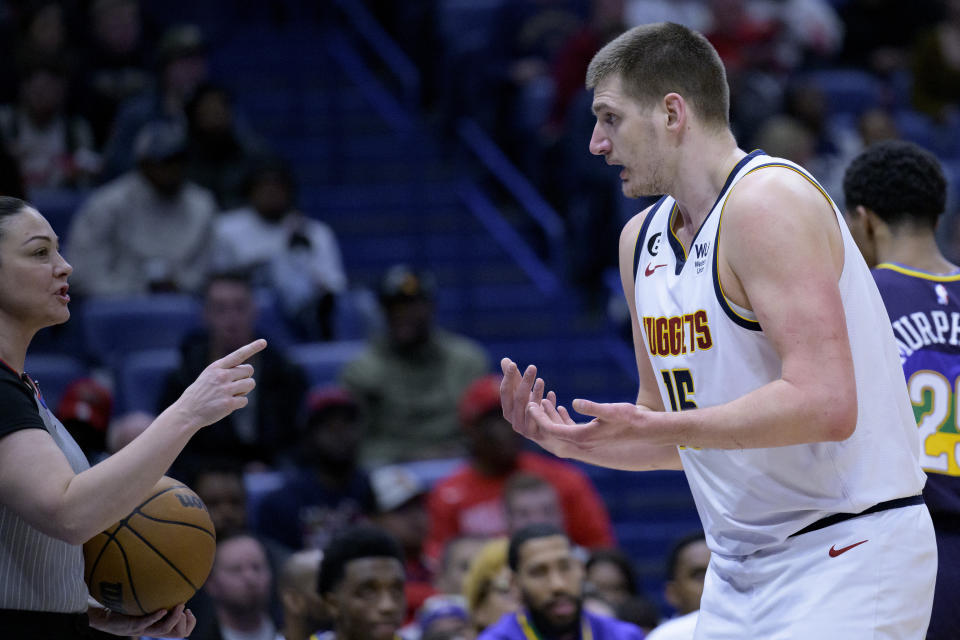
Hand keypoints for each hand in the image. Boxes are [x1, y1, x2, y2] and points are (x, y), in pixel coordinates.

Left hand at [87, 603, 195, 636]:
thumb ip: (156, 597)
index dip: (190, 624)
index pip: (180, 631)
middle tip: (185, 610)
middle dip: (185, 623)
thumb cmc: (126, 609)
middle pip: (177, 633)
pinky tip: (162, 610)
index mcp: (158, 626)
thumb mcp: (144, 603)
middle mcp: (153, 630)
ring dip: (174, 619)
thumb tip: (169, 578)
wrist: (105, 617)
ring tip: (179, 606)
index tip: (189, 611)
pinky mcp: (133, 626)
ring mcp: (143, 629)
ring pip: (164, 629)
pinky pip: (146, 622)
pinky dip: (155, 617)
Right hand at [173, 339, 266, 430]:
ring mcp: (226, 389)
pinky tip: (227, 405)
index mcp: (216, 367)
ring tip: (230, 394)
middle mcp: (222, 376)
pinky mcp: (229, 403)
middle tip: (234, 385)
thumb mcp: (209, 375)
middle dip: (245, 377)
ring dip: (244, 390)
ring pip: (250, 384)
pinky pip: (245, 400)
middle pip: (249, 370)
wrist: (187, 412)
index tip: (264, 342)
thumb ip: (226, 370)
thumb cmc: (201, 393)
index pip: (238, 354)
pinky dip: (239, 403)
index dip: (252, 348)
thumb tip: (249, 369)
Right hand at [500, 358, 546, 440]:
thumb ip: (514, 379)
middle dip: (525, 382)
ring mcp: (527, 430)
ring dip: (536, 394)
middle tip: (532, 367)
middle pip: (519, 399)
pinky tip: (551, 394)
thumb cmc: (533, 412)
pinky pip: (544, 419)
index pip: (505, 392)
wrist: (549, 438)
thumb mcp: (523, 394)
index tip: (513, 363)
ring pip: (531, 409)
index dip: (508, 377)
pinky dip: (549, 406)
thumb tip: (505, 359)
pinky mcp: (541, 435)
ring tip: (541, 380)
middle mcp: (515, 422)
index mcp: (508, 411)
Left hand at [529, 398, 656, 450]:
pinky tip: (559, 405)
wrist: (645, 431)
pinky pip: (569, 430)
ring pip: (558, 431)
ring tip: (541, 400)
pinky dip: (561, 419)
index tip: (530, 403)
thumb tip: (575, 403)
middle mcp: (579, 443)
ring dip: (549, 417)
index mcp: (581, 438)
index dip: (539, 417)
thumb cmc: (630, 419)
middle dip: (538, 419)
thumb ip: (592, 408)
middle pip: (550, 433)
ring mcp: (584, 441)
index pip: (551, 430)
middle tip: (528, 402)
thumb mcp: (611, 411)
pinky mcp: (589, 436)